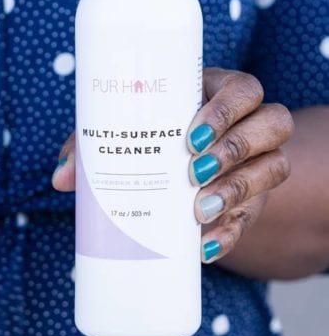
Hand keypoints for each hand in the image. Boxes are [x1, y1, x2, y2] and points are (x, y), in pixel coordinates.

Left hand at [51, 68, 293, 263]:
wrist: (169, 170)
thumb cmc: (140, 134)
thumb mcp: (117, 131)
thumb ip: (88, 146)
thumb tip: (61, 179)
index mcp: (215, 92)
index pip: (243, 88)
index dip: (227, 109)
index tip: (190, 135)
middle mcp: (248, 122)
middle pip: (272, 123)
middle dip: (235, 149)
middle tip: (193, 172)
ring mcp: (257, 161)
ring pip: (274, 167)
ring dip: (239, 190)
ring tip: (198, 210)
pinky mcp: (253, 199)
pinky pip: (256, 214)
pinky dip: (231, 232)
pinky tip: (205, 247)